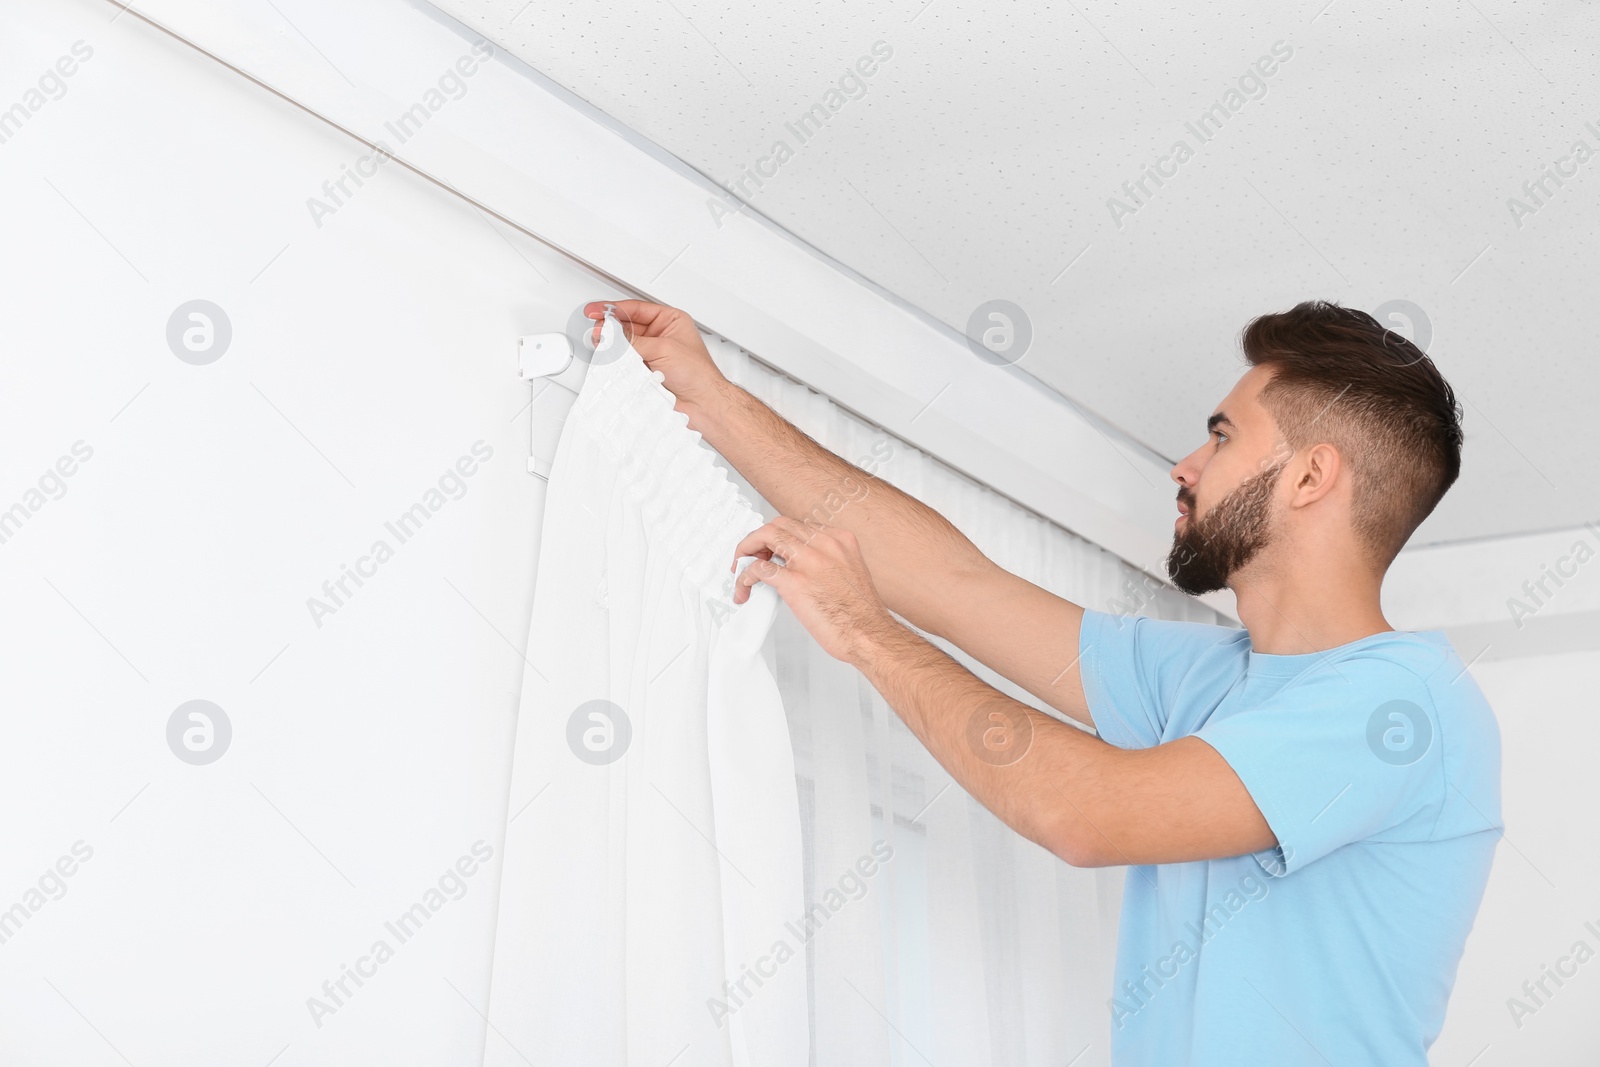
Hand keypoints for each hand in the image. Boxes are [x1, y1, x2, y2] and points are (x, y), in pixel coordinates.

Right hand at [581, 299, 730, 412]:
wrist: (703, 404)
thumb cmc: (698, 375)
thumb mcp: (663, 348)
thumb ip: (634, 341)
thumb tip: (612, 334)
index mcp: (670, 320)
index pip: (637, 309)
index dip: (614, 309)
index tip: (596, 310)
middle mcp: (661, 335)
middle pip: (628, 326)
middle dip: (610, 328)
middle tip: (596, 331)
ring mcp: (653, 353)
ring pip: (625, 345)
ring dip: (613, 345)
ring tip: (601, 345)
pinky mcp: (647, 370)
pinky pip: (626, 362)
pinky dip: (617, 361)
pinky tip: (611, 359)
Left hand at [731, 517, 900, 663]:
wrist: (870, 635)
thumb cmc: (861, 614)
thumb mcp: (850, 572)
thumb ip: (828, 562)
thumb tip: (801, 566)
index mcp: (839, 540)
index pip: (798, 525)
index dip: (779, 537)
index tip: (771, 551)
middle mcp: (824, 544)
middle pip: (778, 525)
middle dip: (759, 539)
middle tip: (751, 557)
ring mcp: (809, 561)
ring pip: (765, 537)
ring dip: (746, 551)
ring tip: (740, 568)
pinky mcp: (795, 583)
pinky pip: (759, 570)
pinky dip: (744, 577)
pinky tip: (745, 589)